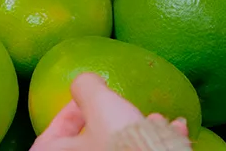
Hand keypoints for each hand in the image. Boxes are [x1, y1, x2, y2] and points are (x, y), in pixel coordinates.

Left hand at [31, 74, 188, 150]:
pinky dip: (156, 142)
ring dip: (138, 130)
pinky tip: (176, 129)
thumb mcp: (99, 101)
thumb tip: (86, 81)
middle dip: (109, 121)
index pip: (49, 138)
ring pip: (120, 149)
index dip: (64, 116)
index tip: (82, 102)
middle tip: (120, 107)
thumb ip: (86, 87)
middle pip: (89, 143)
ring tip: (156, 118)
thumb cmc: (119, 141)